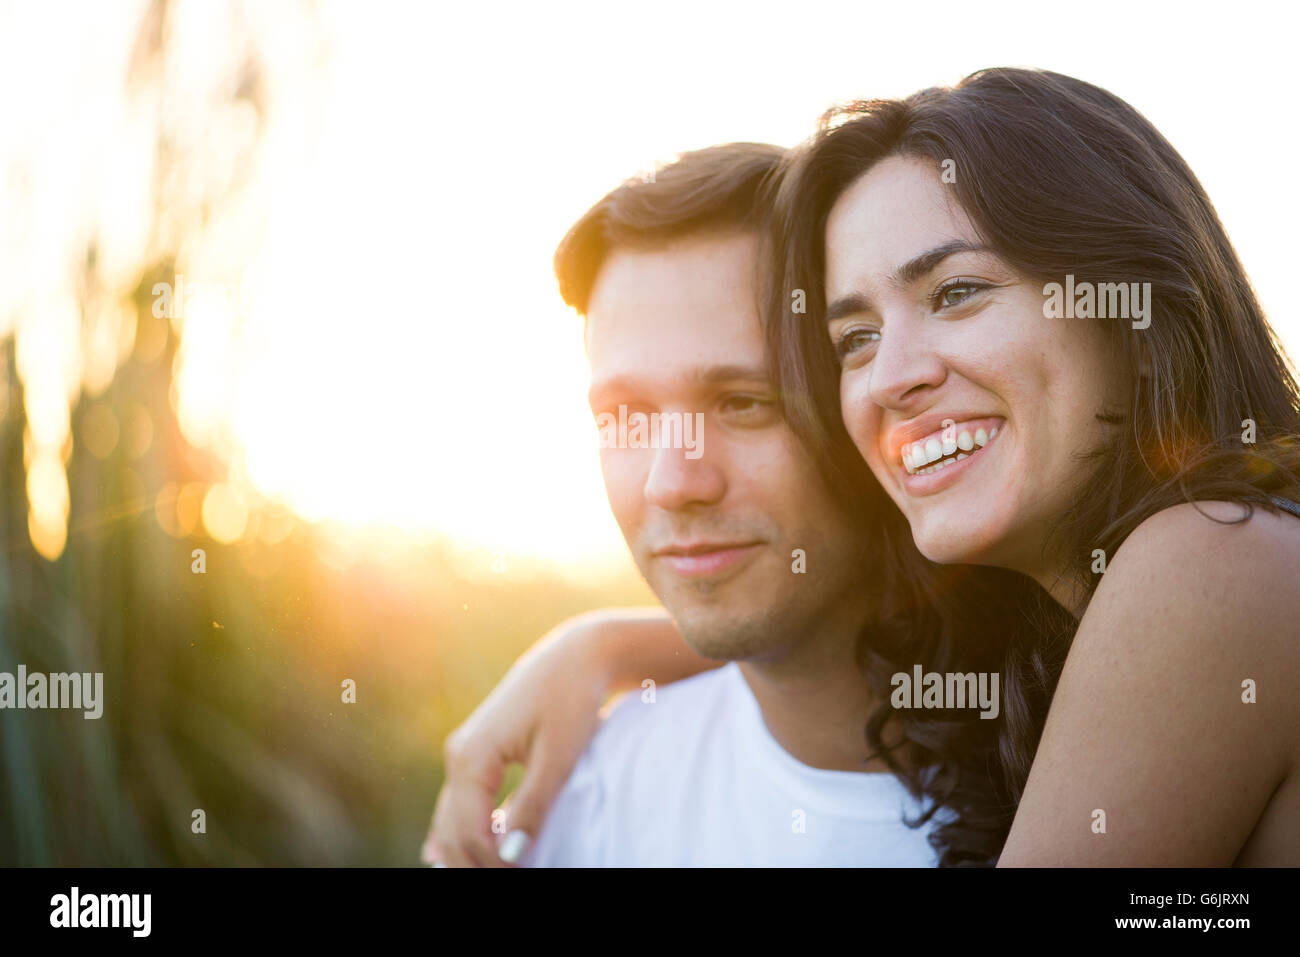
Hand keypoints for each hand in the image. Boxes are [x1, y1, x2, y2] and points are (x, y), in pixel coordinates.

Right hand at [422, 613, 615, 866]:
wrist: (576, 656)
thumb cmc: (570, 700)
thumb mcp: (558, 758)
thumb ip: (532, 807)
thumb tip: (510, 856)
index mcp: (471, 757)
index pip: (471, 830)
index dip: (493, 863)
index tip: (521, 875)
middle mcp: (458, 755)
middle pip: (453, 829)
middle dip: (472, 864)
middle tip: (502, 882)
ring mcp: (464, 752)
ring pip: (451, 818)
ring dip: (465, 851)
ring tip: (484, 874)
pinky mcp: (478, 752)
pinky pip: (460, 803)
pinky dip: (461, 831)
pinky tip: (451, 856)